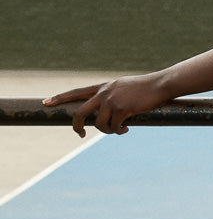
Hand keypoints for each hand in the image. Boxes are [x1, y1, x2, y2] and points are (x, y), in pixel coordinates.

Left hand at [43, 74, 172, 137]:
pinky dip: (119, 131)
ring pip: (99, 124)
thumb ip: (114, 96)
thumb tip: (108, 113)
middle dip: (76, 126)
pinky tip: (127, 128)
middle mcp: (104, 93)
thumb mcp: (125, 88)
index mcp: (103, 87)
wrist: (160, 85)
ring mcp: (112, 101)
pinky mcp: (121, 109)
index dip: (60, 98)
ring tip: (119, 129)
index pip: (76, 92)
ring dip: (108, 131)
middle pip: (80, 112)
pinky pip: (114, 127)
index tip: (46, 102)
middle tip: (79, 134)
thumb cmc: (146, 88)